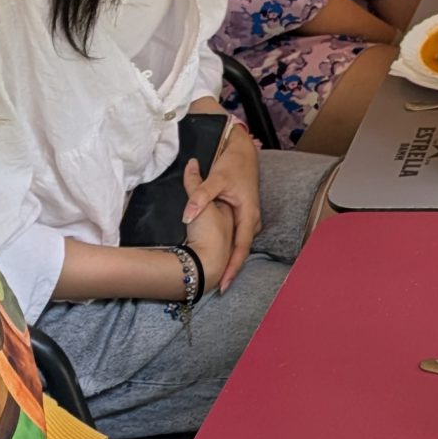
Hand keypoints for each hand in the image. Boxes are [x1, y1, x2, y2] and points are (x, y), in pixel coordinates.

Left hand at [181, 121, 261, 292]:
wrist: (244, 150)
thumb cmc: (234, 163)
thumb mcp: (217, 177)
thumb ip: (200, 194)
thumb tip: (186, 214)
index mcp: (248, 214)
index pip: (241, 248)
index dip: (232, 268)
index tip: (222, 285)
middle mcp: (251, 220)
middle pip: (240, 251)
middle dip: (230, 270)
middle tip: (216, 288)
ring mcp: (247, 218)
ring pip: (239, 245)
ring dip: (230, 260)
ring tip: (217, 277)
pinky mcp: (242, 215)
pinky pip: (236, 237)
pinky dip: (229, 249)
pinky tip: (219, 256)